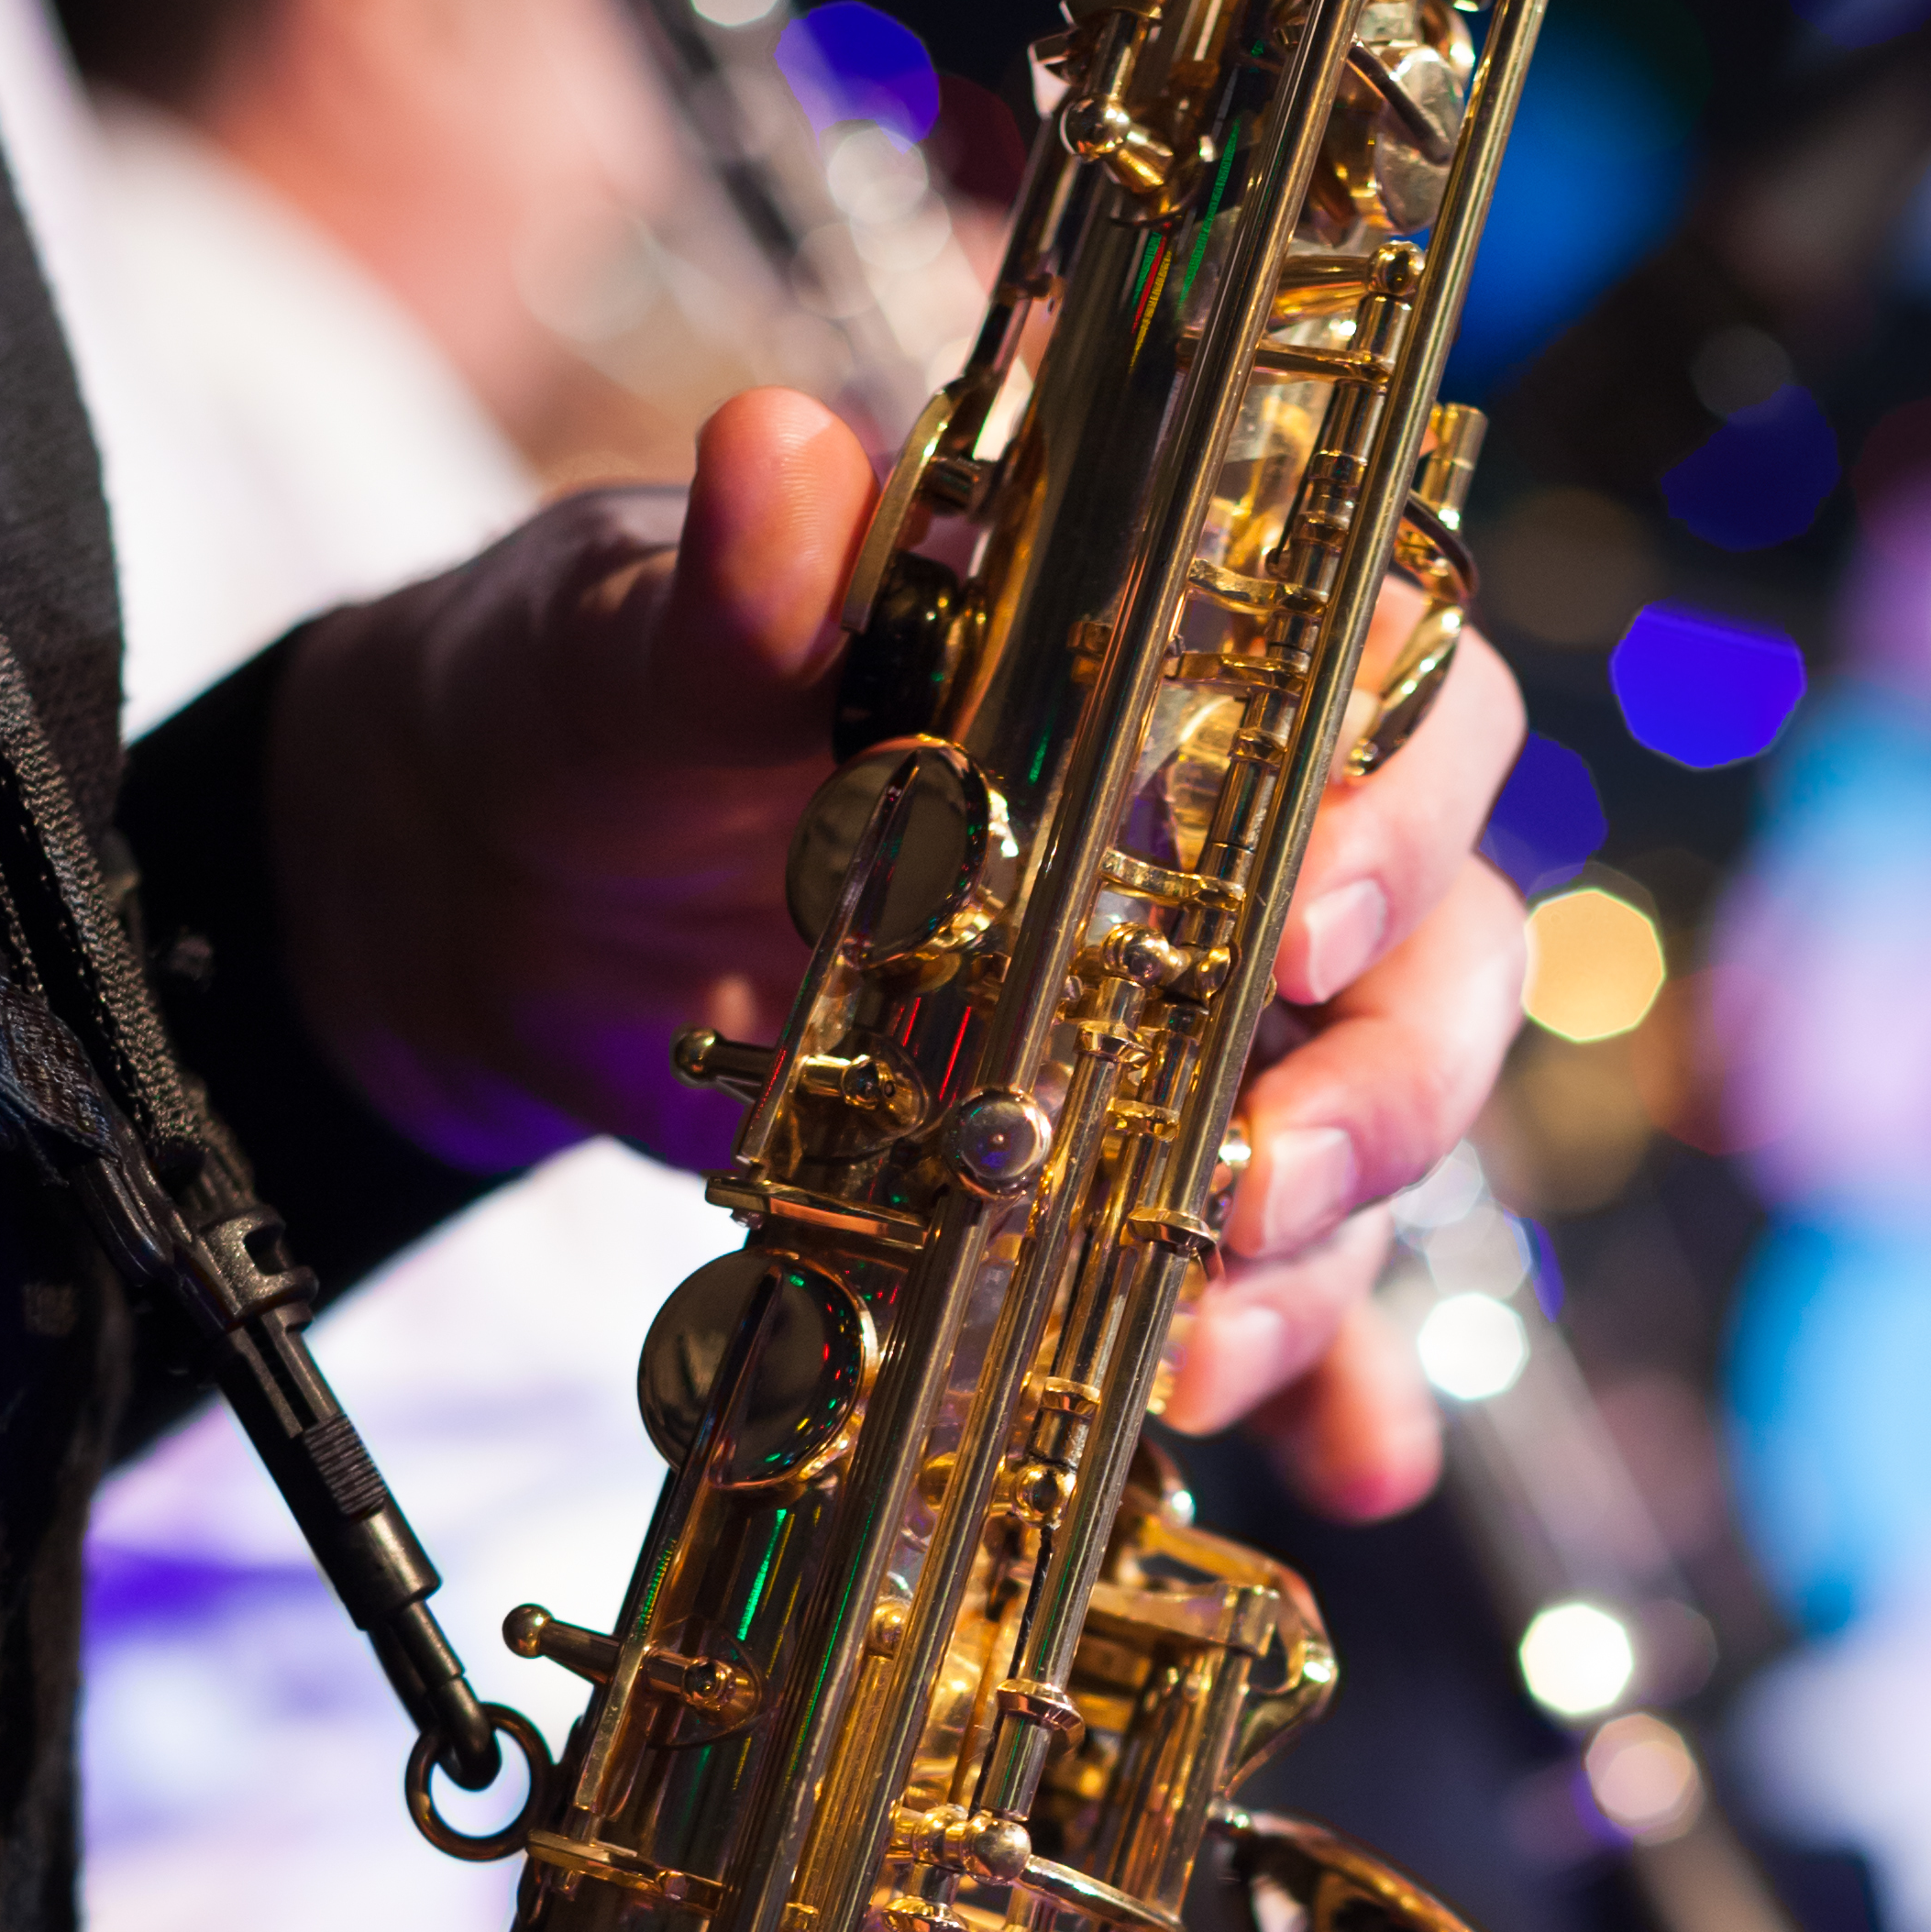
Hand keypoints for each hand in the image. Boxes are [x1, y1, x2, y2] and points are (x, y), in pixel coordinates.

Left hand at [270, 390, 1527, 1520]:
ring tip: (1192, 1355)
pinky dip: (1333, 1391)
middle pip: (1441, 957)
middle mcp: (1239, 852)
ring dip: (1318, 1265)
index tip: (1304, 922)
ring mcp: (1199, 1036)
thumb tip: (783, 460)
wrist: (489, 899)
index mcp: (1175, 669)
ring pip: (1373, 1149)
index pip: (1405, 702)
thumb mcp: (632, 648)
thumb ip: (734, 584)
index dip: (1400, 814)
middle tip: (1251, 1179)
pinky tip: (1342, 1471)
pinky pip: (1289, 1300)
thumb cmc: (596, 713)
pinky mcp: (1131, 1189)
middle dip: (1384, 1090)